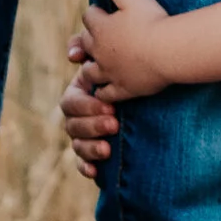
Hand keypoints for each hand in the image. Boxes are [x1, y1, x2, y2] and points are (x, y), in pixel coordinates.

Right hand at [61, 49, 118, 177]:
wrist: (150, 84)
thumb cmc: (130, 68)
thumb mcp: (112, 56)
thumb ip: (90, 48)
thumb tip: (73, 55)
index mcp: (79, 92)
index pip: (70, 102)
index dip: (87, 107)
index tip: (111, 108)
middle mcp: (78, 114)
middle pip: (72, 125)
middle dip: (92, 126)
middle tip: (114, 123)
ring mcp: (84, 134)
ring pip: (76, 144)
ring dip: (89, 147)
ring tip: (108, 148)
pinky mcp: (92, 152)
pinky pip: (82, 163)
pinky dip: (86, 167)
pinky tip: (96, 171)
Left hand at [80, 0, 176, 99]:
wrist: (169, 51)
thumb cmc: (153, 20)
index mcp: (101, 27)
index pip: (89, 16)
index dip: (96, 13)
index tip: (103, 11)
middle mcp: (100, 51)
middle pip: (86, 43)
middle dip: (89, 39)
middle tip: (98, 37)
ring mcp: (110, 72)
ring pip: (90, 71)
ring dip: (90, 67)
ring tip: (94, 66)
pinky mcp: (123, 89)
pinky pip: (106, 94)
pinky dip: (102, 92)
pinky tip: (104, 91)